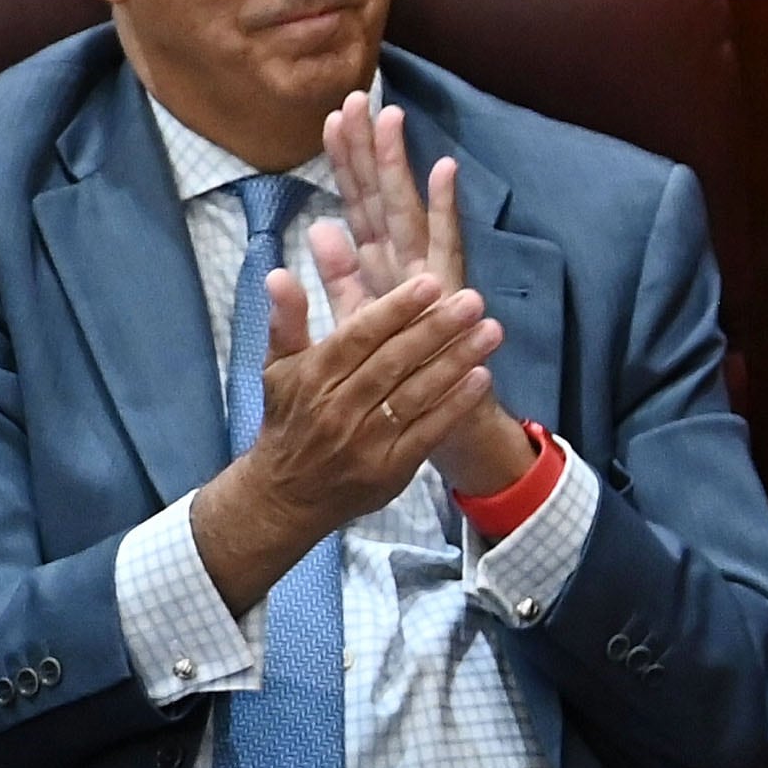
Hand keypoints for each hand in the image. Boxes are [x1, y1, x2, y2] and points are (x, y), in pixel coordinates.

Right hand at [187, 270, 502, 613]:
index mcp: (314, 377)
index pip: (360, 335)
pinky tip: (481, 377)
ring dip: (456, 360)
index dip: (397, 308)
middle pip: (394, 361)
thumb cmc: (288, 419)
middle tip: (473, 299)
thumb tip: (279, 273)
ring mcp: (366, 441)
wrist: (285, 495)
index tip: (432, 282)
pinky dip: (455, 405)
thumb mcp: (277, 367)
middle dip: (436, 328)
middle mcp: (339, 407)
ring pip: (416, 394)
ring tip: (489, 331)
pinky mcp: (389, 469)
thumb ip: (286, 319)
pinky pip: (427, 432)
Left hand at [321, 93, 533, 496]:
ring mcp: (429, 271)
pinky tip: (443, 169)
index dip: (344, 161)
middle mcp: (405, 258)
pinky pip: (444, 244)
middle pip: (381, 194)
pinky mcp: (449, 291)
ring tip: (390, 118)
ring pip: (407, 209)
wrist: (444, 418)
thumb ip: (340, 275)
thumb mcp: (360, 318)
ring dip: (399, 164)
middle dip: (369, 147)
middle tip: (358, 97)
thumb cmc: (400, 368)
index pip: (358, 202)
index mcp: (379, 263)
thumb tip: (317, 227)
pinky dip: (443, 207)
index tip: (331, 115)